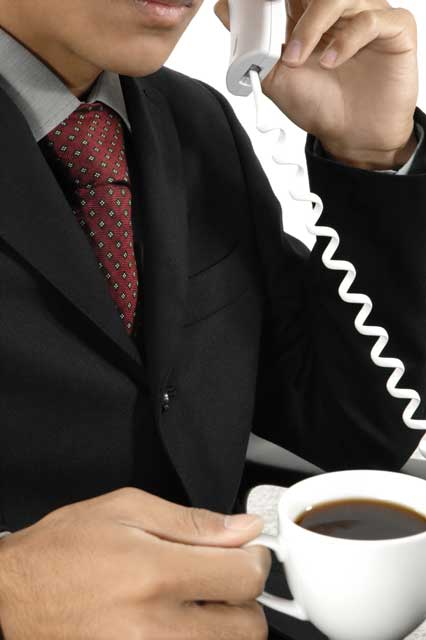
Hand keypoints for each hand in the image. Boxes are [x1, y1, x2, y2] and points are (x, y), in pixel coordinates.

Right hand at [0, 488, 269, 639]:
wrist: (15, 593)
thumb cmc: (65, 548)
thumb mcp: (127, 510)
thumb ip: (192, 522)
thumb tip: (244, 530)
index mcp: (153, 574)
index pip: (244, 578)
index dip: (255, 559)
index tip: (247, 551)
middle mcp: (153, 627)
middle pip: (247, 628)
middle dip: (244, 598)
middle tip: (221, 577)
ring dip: (224, 625)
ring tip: (196, 599)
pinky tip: (178, 619)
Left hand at [214, 0, 417, 169]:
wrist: (351, 136)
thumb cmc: (319, 105)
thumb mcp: (276, 78)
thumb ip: (252, 46)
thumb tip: (223, 10)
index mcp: (311, 14)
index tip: (257, 7)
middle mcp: (340, 9)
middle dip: (289, 1)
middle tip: (273, 20)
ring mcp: (368, 15)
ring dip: (312, 25)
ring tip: (298, 59)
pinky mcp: (394, 29)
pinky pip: (371, 18)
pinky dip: (346, 39)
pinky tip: (331, 63)